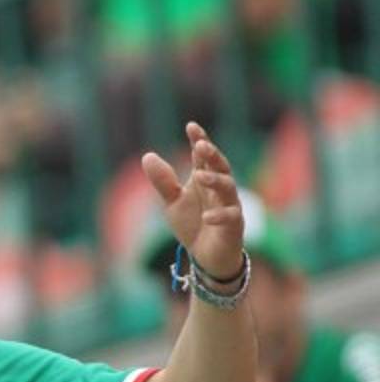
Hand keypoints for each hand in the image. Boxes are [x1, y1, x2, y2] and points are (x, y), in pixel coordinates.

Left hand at [142, 122, 244, 278]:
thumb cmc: (193, 223)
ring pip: (228, 187)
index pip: (203, 156)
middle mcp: (220, 189)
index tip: (191, 126)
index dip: (199, 140)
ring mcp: (230, 205)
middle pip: (220, 166)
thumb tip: (147, 155)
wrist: (206, 256)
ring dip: (214, 180)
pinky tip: (206, 217)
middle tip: (201, 145)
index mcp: (205, 179)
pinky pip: (230, 217)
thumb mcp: (173, 202)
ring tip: (199, 176)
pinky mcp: (234, 225)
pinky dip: (219, 216)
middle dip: (212, 155)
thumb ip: (163, 181)